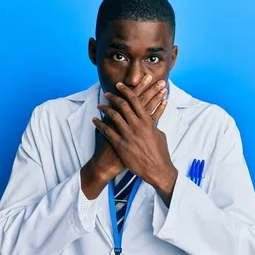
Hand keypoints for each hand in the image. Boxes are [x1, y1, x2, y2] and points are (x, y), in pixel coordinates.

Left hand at [92, 82, 177, 205]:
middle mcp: (137, 125)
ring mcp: (128, 135)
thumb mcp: (159, 134)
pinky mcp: (121, 145)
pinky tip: (95, 120)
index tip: (119, 85)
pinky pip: (107, 131)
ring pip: (113, 116)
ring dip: (105, 109)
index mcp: (147, 121)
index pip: (135, 100)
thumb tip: (152, 118)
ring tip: (99, 105)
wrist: (157, 169)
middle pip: (122, 105)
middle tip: (107, 93)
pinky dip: (100, 124)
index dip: (126, 90)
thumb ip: (153, 124)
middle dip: (113, 97)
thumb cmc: (160, 153)